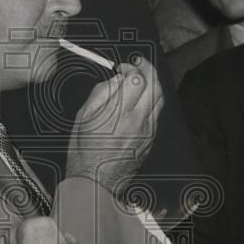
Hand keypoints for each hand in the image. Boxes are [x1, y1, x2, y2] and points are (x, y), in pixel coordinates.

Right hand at [65, 56, 163, 196]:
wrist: (95, 180)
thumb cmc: (84, 151)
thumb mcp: (83, 116)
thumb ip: (101, 93)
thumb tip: (116, 80)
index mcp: (120, 113)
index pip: (137, 79)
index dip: (131, 68)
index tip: (122, 68)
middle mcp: (139, 120)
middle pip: (155, 85)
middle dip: (148, 70)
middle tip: (139, 64)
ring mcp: (148, 131)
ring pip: (160, 99)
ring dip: (153, 84)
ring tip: (143, 77)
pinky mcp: (151, 139)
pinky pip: (156, 113)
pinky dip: (152, 100)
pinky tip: (142, 98)